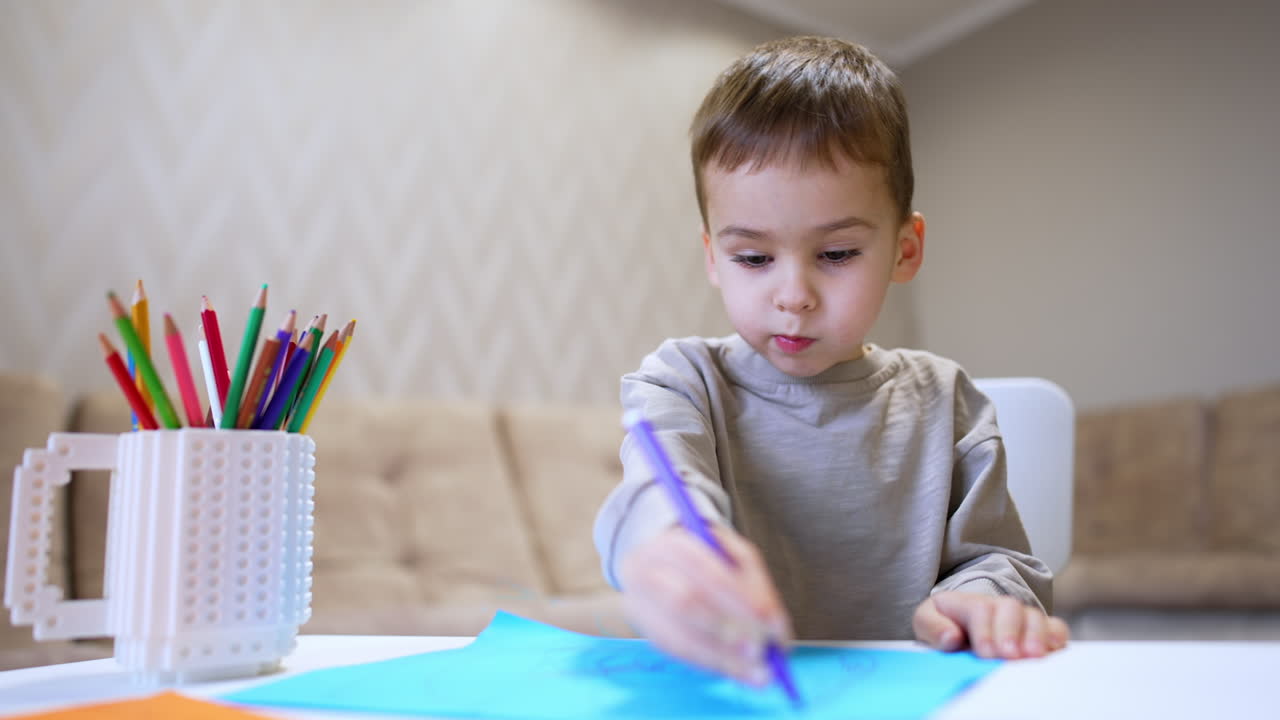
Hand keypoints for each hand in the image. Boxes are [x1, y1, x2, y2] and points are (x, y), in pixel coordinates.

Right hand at [617, 524, 791, 685]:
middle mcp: (647, 572)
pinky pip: (678, 653)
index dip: (740, 597)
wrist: (654, 567)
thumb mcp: (729, 556)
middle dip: (728, 630)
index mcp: (672, 543)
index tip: (773, 623)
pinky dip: (710, 665)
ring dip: (722, 657)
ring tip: (754, 671)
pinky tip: (735, 672)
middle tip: (761, 651)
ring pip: (679, 635)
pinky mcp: (645, 631)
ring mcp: (639, 604)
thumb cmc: (703, 562)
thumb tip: (777, 627)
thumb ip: (755, 584)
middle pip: (686, 602)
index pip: (706, 568)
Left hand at [913, 591, 1068, 658]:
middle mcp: (997, 605)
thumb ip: (933, 628)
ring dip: (1035, 636)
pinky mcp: (1037, 629)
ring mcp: (1019, 616)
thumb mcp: (926, 623)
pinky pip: (1054, 627)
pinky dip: (1056, 637)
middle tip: (1010, 655)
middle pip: (1010, 609)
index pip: (979, 610)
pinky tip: (1054, 650)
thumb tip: (951, 638)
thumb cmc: (943, 625)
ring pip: (1034, 617)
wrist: (958, 625)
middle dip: (1010, 633)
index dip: (985, 631)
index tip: (985, 652)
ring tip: (1033, 656)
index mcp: (966, 602)